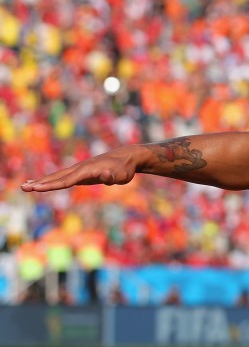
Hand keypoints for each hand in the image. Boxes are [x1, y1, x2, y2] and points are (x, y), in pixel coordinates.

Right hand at [20, 145, 141, 191]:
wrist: (127, 158)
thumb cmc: (124, 169)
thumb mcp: (121, 175)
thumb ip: (112, 176)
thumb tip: (107, 175)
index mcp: (87, 170)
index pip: (66, 180)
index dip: (51, 185)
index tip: (36, 188)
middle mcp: (80, 168)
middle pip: (57, 177)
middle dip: (40, 183)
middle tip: (23, 187)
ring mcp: (80, 169)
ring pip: (58, 176)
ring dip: (42, 180)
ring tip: (26, 185)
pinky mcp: (81, 172)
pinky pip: (63, 177)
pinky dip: (52, 180)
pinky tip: (44, 183)